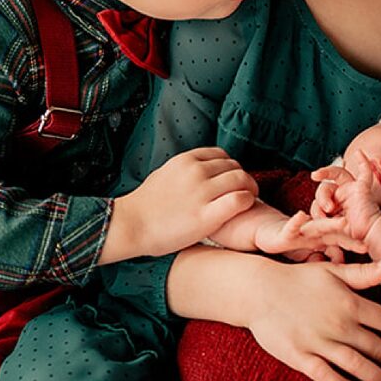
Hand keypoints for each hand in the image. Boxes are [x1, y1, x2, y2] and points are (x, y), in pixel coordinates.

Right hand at [106, 147, 258, 260]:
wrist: (131, 225)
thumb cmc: (145, 205)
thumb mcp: (164, 173)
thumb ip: (185, 169)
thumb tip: (199, 169)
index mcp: (185, 160)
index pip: (221, 155)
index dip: (230, 167)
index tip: (231, 180)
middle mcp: (196, 171)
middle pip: (234, 166)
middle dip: (243, 178)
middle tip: (245, 191)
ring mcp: (202, 192)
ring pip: (241, 180)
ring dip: (249, 189)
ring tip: (248, 200)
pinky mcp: (206, 216)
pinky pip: (239, 200)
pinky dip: (247, 202)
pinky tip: (243, 209)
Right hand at [245, 258, 380, 380]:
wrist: (258, 291)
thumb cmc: (298, 279)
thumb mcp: (332, 271)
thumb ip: (364, 273)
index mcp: (350, 303)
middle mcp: (339, 325)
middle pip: (379, 348)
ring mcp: (320, 343)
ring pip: (359, 366)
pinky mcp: (301, 358)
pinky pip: (328, 377)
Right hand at [255, 208, 369, 262]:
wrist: (270, 233)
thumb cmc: (295, 245)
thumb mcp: (314, 257)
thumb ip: (330, 262)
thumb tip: (346, 274)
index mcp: (324, 239)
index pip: (343, 240)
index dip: (355, 244)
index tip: (369, 250)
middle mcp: (316, 232)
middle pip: (335, 232)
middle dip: (349, 235)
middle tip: (363, 243)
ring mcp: (302, 231)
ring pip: (318, 226)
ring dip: (330, 224)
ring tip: (343, 222)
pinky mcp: (286, 232)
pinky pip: (292, 226)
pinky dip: (296, 221)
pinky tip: (301, 216)